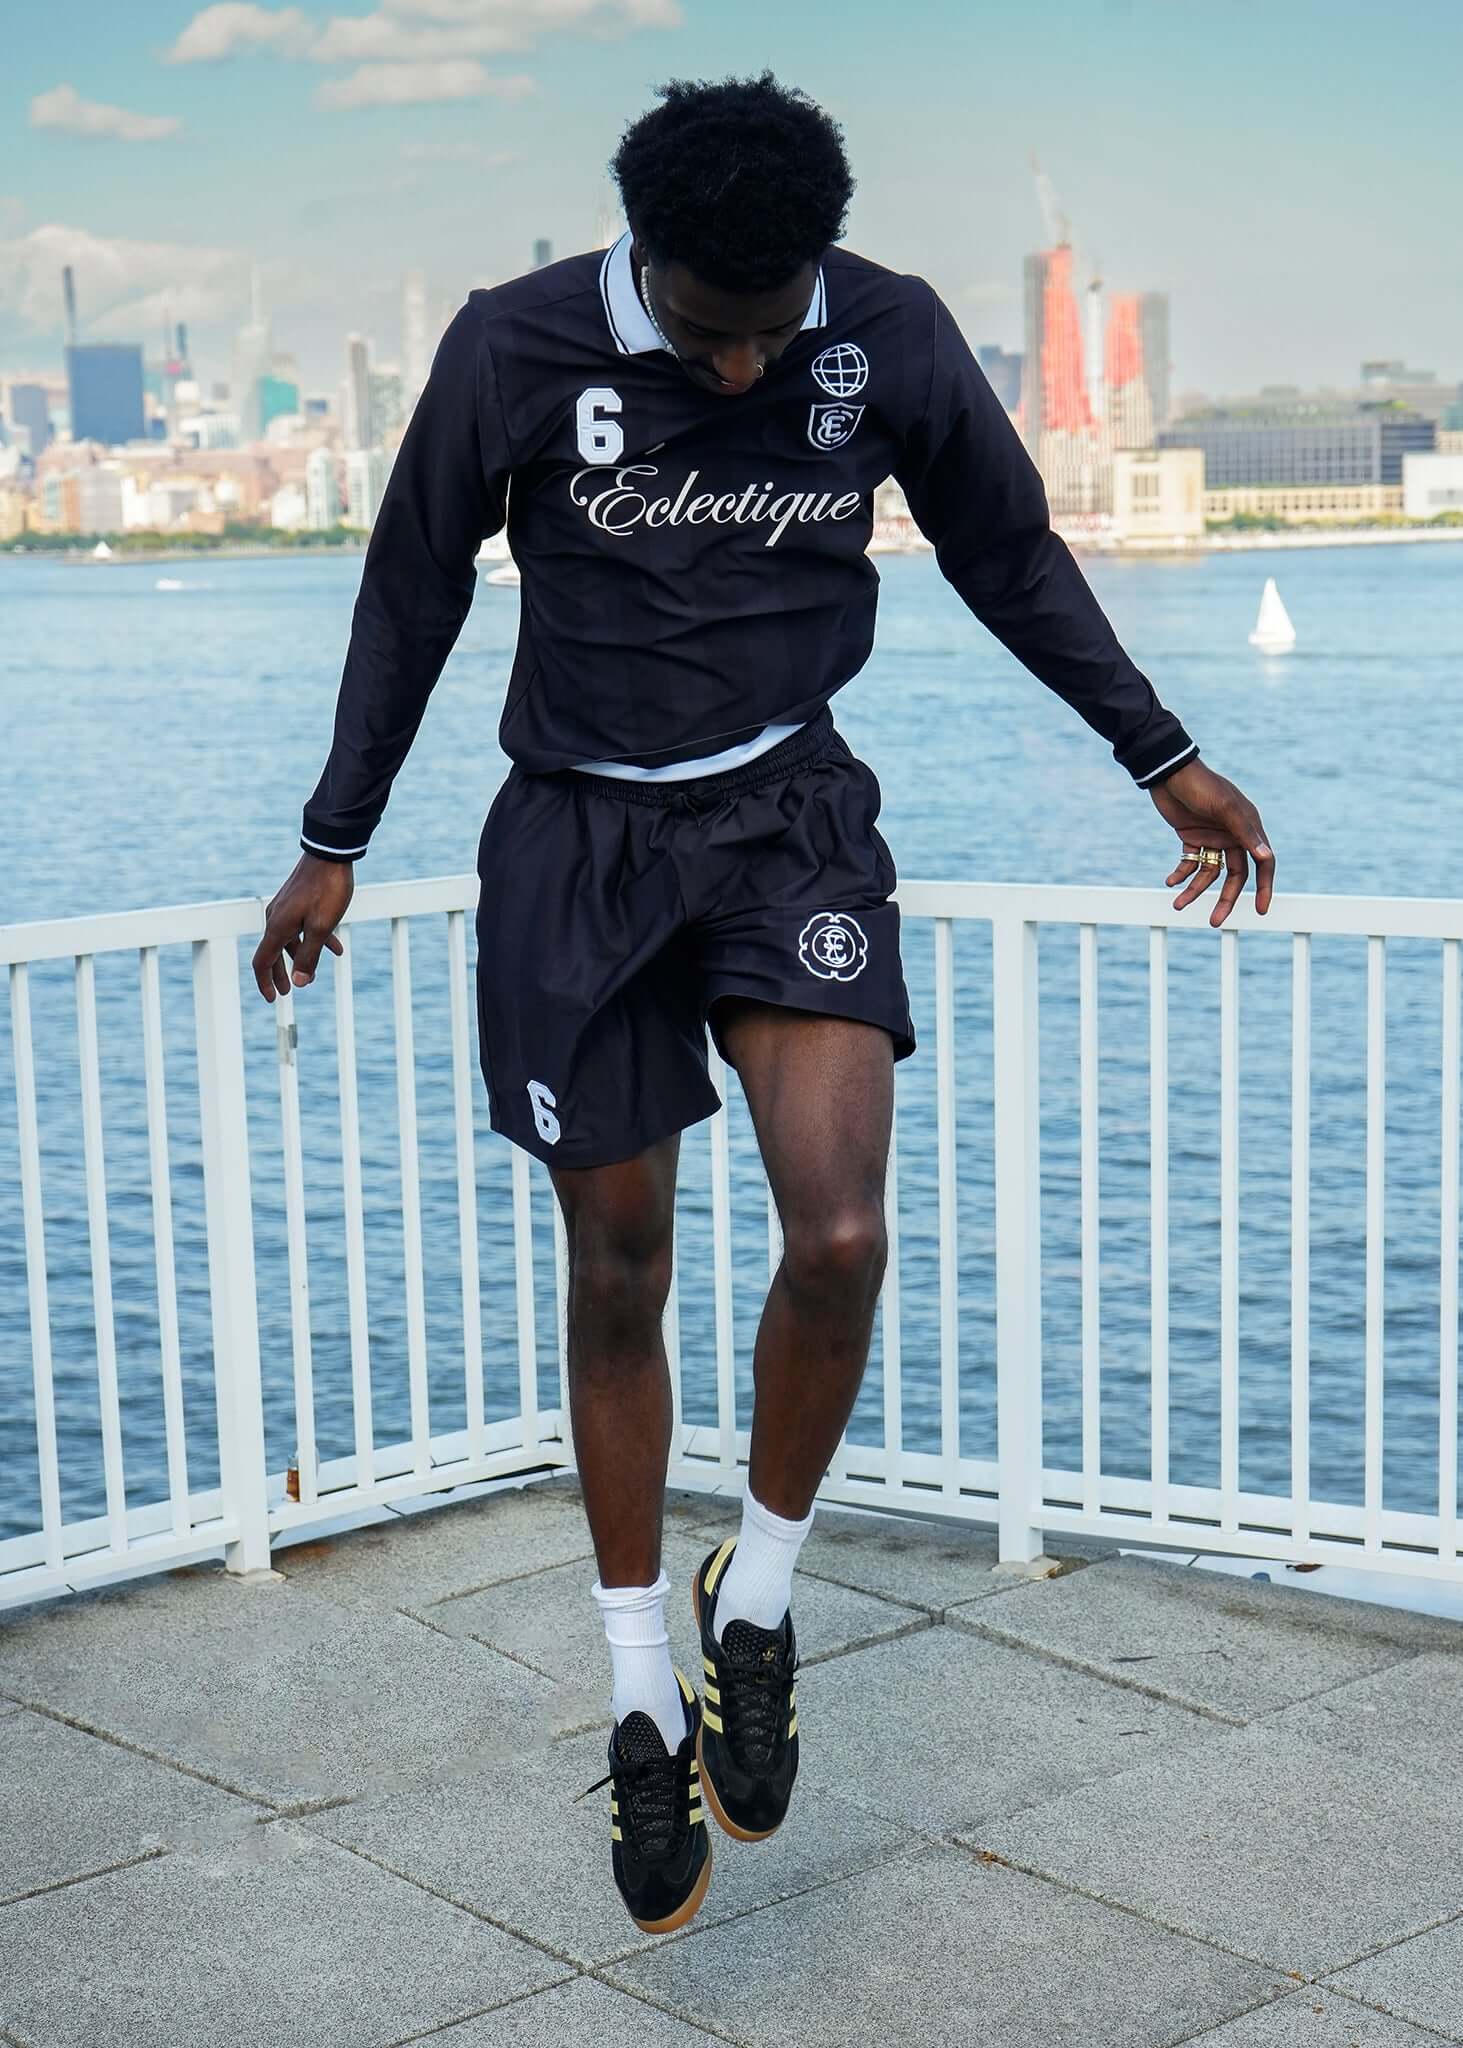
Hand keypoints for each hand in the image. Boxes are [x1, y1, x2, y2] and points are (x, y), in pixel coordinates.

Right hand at [252, 853, 353, 1001]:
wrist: (331, 852)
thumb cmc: (327, 890)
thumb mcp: (322, 927)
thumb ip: (310, 956)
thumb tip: (300, 983)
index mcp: (278, 927)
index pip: (263, 961)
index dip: (266, 982)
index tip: (273, 999)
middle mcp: (276, 918)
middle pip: (274, 952)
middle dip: (281, 974)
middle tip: (288, 992)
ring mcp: (286, 907)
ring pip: (290, 940)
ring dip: (301, 958)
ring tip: (315, 973)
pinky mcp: (297, 900)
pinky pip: (302, 926)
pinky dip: (315, 939)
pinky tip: (336, 948)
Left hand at [1148, 759, 1273, 925]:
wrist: (1168, 772)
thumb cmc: (1202, 786)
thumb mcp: (1224, 808)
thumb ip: (1245, 833)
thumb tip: (1266, 857)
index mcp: (1248, 828)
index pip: (1263, 863)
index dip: (1263, 888)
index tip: (1259, 911)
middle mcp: (1233, 835)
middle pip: (1234, 876)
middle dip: (1224, 898)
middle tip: (1214, 921)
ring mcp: (1212, 837)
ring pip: (1208, 873)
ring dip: (1194, 889)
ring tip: (1178, 904)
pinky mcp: (1191, 837)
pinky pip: (1189, 862)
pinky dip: (1180, 874)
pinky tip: (1170, 882)